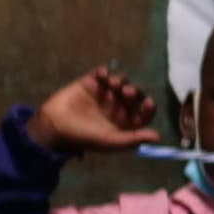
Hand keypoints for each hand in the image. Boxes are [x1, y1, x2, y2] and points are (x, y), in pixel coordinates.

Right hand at [32, 67, 155, 155]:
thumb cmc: (84, 137)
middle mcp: (116, 107)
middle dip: (134, 92)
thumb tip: (158, 137)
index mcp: (123, 123)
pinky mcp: (90, 83)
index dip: (148, 108)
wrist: (55, 126)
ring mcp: (104, 94)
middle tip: (126, 92)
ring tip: (113, 84)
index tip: (148, 102)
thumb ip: (133, 138)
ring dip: (121, 81)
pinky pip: (103, 73)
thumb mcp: (110, 141)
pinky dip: (104, 72)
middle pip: (134, 95)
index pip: (143, 114)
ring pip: (121, 82)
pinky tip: (101, 75)